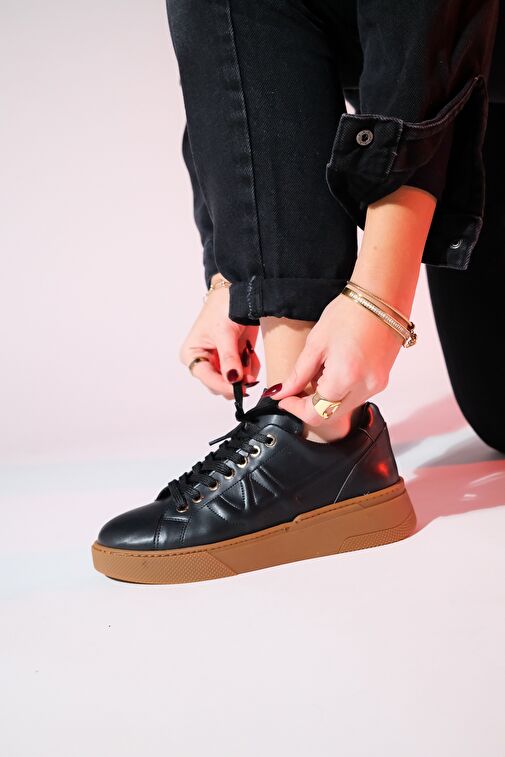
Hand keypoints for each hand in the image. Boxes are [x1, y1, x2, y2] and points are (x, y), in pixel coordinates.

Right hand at [179, 279, 260, 399]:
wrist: (240, 293)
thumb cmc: (223, 306)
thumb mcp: (225, 333)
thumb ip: (229, 358)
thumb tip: (233, 380)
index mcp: (192, 354)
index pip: (205, 377)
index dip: (223, 385)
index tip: (240, 389)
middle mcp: (203, 361)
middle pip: (218, 385)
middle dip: (235, 380)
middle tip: (249, 373)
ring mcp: (219, 362)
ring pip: (233, 383)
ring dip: (244, 374)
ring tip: (248, 354)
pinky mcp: (233, 360)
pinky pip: (243, 375)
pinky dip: (250, 368)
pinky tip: (250, 353)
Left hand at [273, 291, 403, 422]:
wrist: (382, 297)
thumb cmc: (350, 312)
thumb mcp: (316, 343)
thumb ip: (298, 374)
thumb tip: (282, 392)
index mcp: (346, 377)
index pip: (315, 413)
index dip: (295, 409)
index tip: (284, 399)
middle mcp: (365, 387)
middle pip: (330, 415)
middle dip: (309, 406)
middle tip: (295, 389)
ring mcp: (377, 385)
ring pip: (343, 408)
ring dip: (325, 399)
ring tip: (318, 372)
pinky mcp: (382, 380)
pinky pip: (356, 396)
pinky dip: (340, 391)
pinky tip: (335, 370)